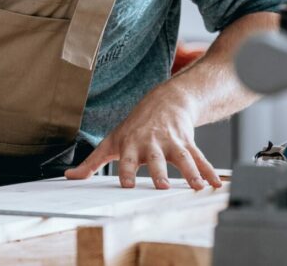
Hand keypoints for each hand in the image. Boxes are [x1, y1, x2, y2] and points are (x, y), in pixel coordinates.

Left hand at [64, 86, 221, 190]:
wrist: (166, 100)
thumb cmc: (136, 125)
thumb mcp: (112, 140)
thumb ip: (92, 162)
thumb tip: (70, 176)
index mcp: (132, 144)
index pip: (126, 159)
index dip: (125, 171)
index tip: (125, 185)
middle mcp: (153, 143)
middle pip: (157, 159)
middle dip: (160, 171)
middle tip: (163, 185)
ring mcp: (173, 142)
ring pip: (183, 157)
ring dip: (191, 172)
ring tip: (198, 186)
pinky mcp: (188, 142)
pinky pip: (200, 157)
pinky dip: (209, 171)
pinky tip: (216, 184)